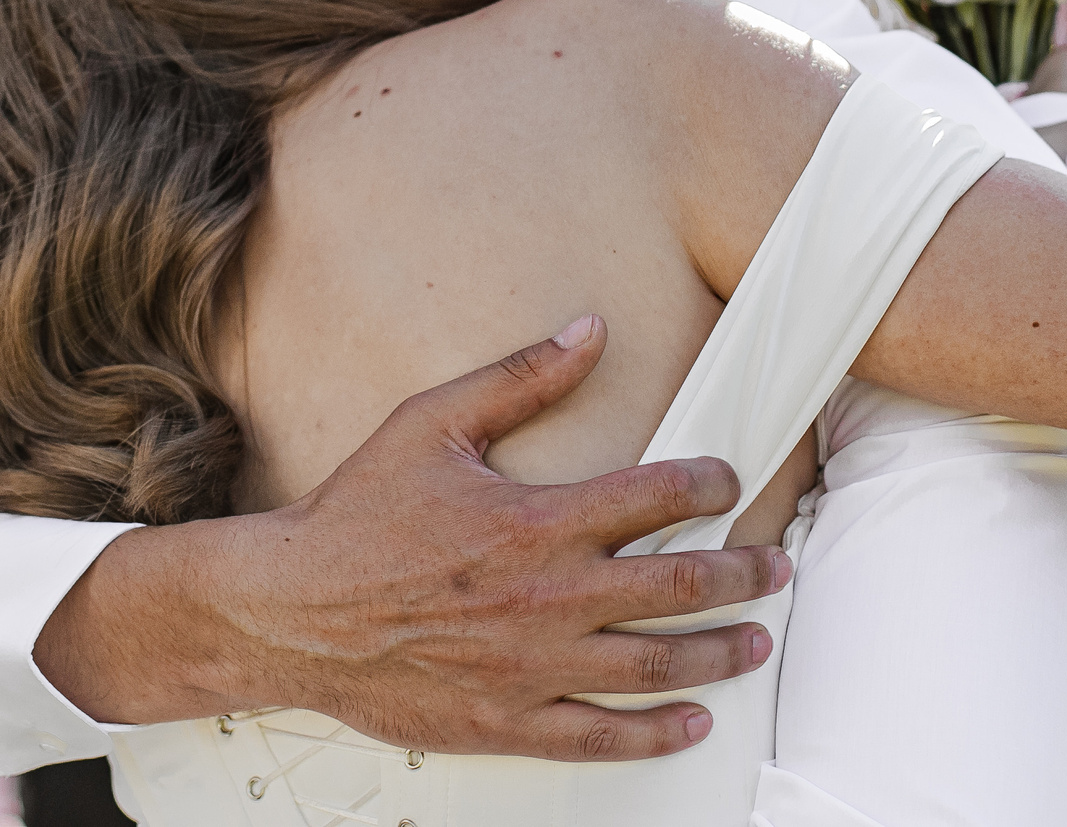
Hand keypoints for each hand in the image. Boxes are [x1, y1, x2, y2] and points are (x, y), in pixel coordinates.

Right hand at [36, 316, 790, 759]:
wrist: (291, 611)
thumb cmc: (357, 516)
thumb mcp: (432, 422)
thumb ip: (520, 378)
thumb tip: (587, 329)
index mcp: (536, 520)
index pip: (653, 495)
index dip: (705, 483)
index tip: (727, 479)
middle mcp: (548, 597)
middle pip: (678, 586)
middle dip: (741, 574)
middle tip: (775, 567)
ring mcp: (533, 667)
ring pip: (655, 666)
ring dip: (718, 651)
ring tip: (755, 641)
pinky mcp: (509, 720)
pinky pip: (601, 735)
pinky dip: (656, 732)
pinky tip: (691, 723)